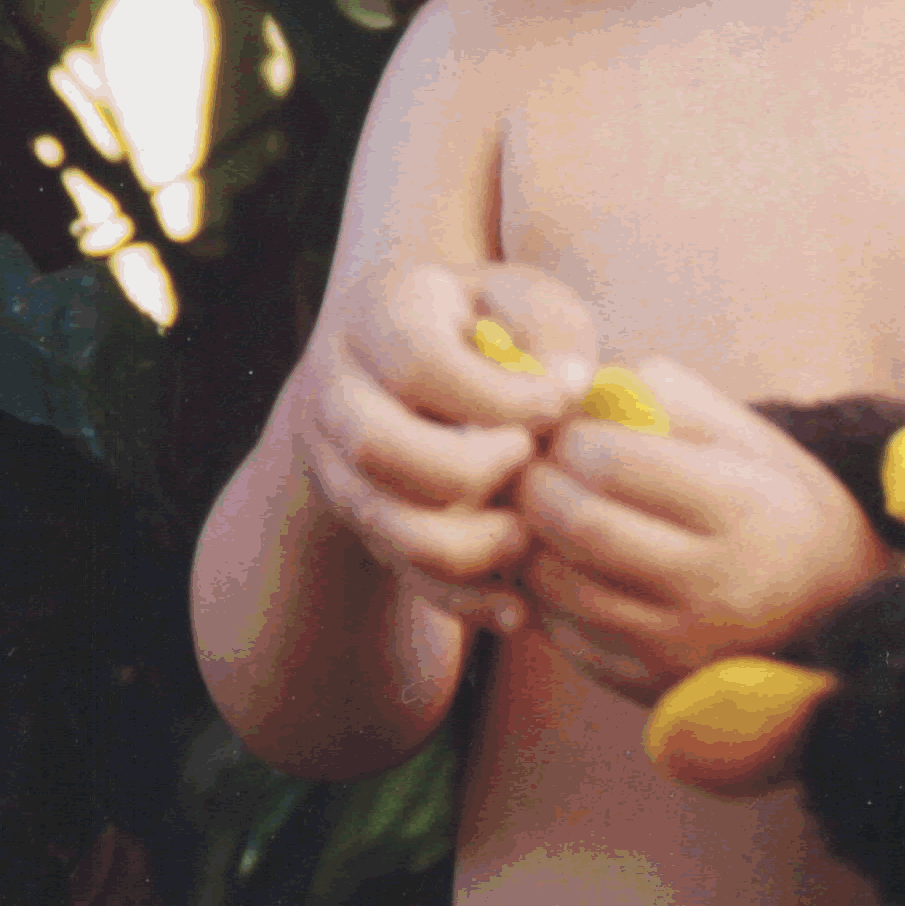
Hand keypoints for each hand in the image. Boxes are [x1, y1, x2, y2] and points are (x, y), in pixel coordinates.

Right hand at [288, 262, 597, 636]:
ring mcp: (335, 459)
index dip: (498, 396)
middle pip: (376, 447)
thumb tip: (569, 388)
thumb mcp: (524, 301)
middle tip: (531, 462)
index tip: (559, 403)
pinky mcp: (356, 519)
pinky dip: (459, 598)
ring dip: (468, 543)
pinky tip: (516, 605)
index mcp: (379, 312)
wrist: (407, 366)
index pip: (419, 364)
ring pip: (382, 522)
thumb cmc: (490, 325)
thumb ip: (551, 330)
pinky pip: (397, 572)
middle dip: (469, 471)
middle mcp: (335, 386)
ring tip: (529, 533)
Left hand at [514, 358, 893, 701]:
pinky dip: (545, 596)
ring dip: (530, 542)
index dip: (569, 437)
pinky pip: (569, 637)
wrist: (839, 619)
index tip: (564, 428)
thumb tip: (586, 385)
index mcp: (743, 509)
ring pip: (562, 587)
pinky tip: (558, 566)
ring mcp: (682, 645)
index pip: (617, 464)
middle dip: (535, 486)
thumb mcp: (757, 444)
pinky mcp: (656, 686)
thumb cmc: (786, 513)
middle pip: (581, 526)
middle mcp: (715, 584)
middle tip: (530, 467)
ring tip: (537, 514)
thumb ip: (676, 403)